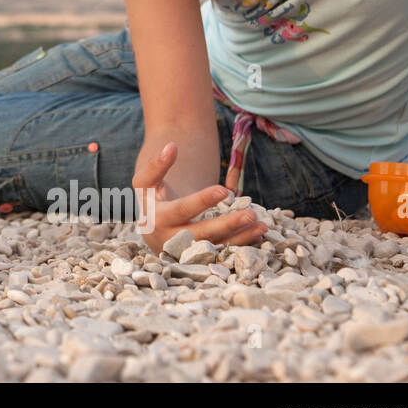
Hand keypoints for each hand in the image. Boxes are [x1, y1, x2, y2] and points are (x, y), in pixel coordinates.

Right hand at [133, 140, 267, 254]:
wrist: (153, 230)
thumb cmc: (152, 201)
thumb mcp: (146, 184)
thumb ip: (157, 165)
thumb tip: (172, 146)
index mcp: (157, 219)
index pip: (182, 209)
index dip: (203, 200)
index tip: (224, 190)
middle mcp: (171, 240)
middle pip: (202, 234)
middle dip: (227, 224)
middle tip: (250, 214)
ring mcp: (186, 253)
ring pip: (216, 247)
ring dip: (240, 237)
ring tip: (261, 225)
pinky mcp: (200, 260)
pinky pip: (222, 254)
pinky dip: (241, 245)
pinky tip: (258, 234)